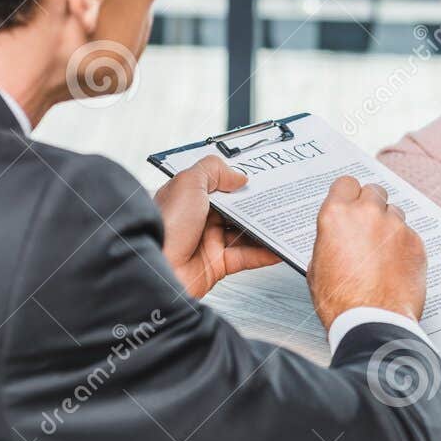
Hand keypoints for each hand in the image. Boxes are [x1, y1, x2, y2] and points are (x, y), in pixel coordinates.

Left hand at [156, 156, 279, 299]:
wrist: (156, 270)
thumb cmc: (164, 227)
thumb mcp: (187, 184)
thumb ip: (213, 171)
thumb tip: (237, 176)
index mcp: (188, 197)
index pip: (219, 186)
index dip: (239, 182)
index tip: (262, 180)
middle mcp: (198, 220)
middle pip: (236, 210)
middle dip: (258, 206)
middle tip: (279, 200)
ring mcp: (208, 242)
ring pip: (244, 233)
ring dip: (264, 229)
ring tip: (284, 222)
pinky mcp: (217, 265)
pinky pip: (247, 257)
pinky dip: (265, 253)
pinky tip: (278, 246)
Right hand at [307, 176, 426, 326]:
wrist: (372, 322)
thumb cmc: (340, 301)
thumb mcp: (316, 267)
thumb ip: (328, 240)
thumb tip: (335, 237)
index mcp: (337, 215)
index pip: (346, 183)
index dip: (348, 194)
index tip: (350, 202)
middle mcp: (368, 214)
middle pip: (373, 191)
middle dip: (370, 205)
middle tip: (366, 226)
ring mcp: (395, 226)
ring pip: (394, 212)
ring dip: (387, 225)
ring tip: (380, 251)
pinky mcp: (416, 242)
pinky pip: (409, 234)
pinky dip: (403, 245)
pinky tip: (394, 265)